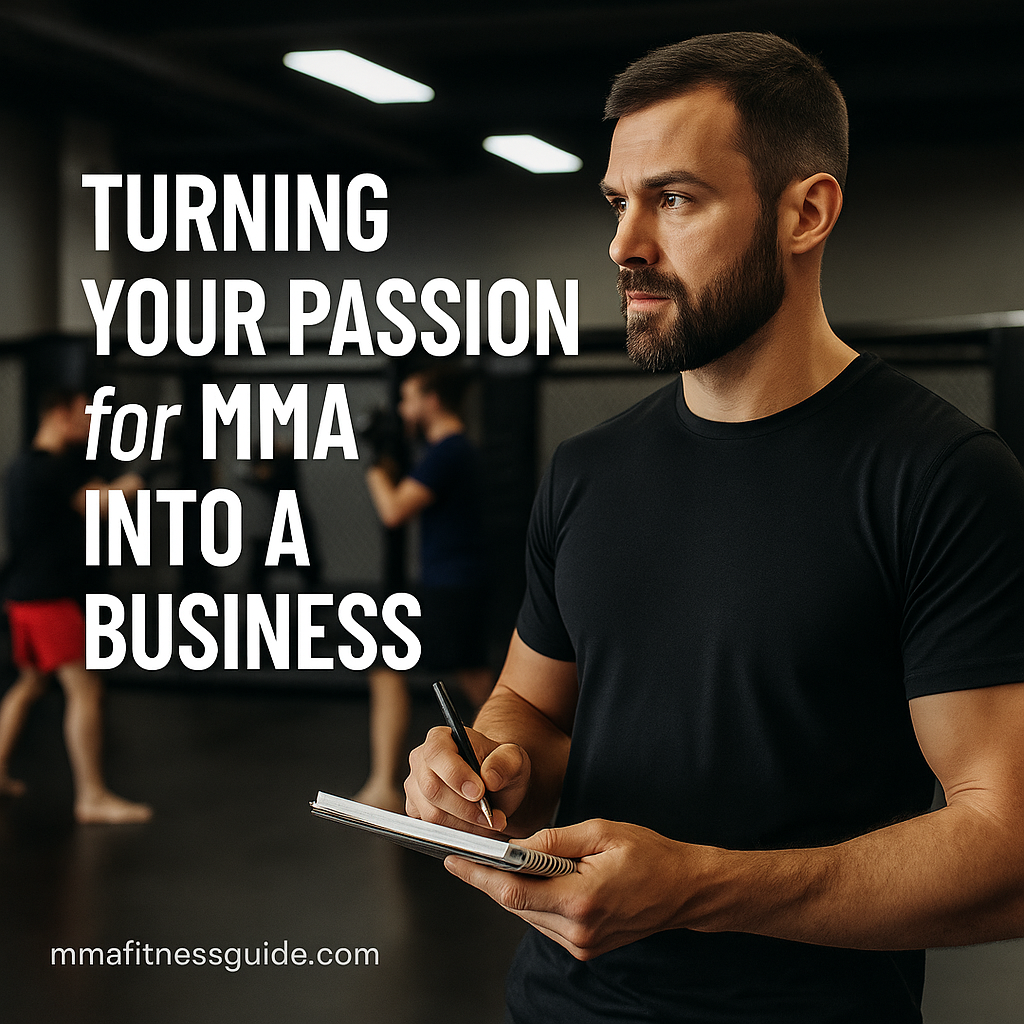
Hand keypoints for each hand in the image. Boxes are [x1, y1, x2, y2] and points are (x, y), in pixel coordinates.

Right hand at [405, 725, 532, 835]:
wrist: (496, 788)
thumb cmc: (500, 768)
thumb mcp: (514, 760)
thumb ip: (505, 763)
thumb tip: (489, 777)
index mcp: (441, 738)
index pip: (437, 753)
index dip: (456, 774)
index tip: (479, 793)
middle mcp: (421, 760)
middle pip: (432, 788)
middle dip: (465, 808)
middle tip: (492, 816)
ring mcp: (415, 787)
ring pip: (431, 814)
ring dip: (465, 824)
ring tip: (489, 822)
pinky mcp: (416, 811)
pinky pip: (431, 830)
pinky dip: (457, 834)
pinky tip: (475, 827)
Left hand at [444, 818, 708, 959]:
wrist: (686, 889)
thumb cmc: (650, 855)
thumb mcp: (602, 831)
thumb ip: (557, 839)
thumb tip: (519, 844)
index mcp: (582, 898)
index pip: (514, 891)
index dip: (479, 876)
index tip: (455, 861)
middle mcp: (579, 929)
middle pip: (516, 906)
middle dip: (489, 880)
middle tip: (466, 856)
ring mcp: (583, 944)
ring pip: (528, 916)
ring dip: (512, 891)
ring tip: (495, 864)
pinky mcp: (586, 947)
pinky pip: (546, 922)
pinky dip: (533, 901)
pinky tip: (531, 880)